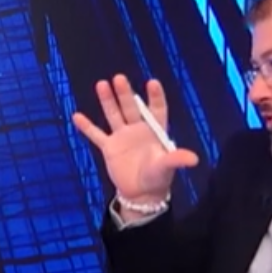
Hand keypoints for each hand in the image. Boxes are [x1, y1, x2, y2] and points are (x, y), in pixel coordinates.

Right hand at [72, 76, 199, 207]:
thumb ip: (176, 159)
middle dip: (125, 93)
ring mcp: (122, 137)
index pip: (156, 110)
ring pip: (114, 114)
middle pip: (131, 107)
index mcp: (155, 132)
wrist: (140, 194)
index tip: (152, 82)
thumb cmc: (158, 178)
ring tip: (101, 84)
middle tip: (119, 78)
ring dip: (107, 100)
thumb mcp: (166, 167)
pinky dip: (86, 126)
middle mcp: (138, 130)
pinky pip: (96, 134)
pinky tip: (77, 116)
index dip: (155, 97)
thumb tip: (194, 159)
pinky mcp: (109, 148)